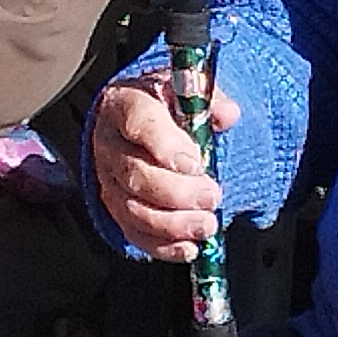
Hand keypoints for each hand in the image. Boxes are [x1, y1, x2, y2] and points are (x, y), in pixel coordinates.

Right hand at [89, 75, 236, 264]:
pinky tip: (190, 247)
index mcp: (125, 105)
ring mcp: (110, 181)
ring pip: (134, 210)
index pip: (139, 123)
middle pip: (136, 175)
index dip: (165, 146)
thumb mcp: (184, 89)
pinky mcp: (116, 209)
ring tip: (207, 224)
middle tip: (212, 195)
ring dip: (174, 224)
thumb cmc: (162, 104)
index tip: (195, 163)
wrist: (134, 121)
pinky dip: (163, 246)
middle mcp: (110, 146)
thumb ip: (208, 99)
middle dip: (178, 192)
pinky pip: (135, 234)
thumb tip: (228, 114)